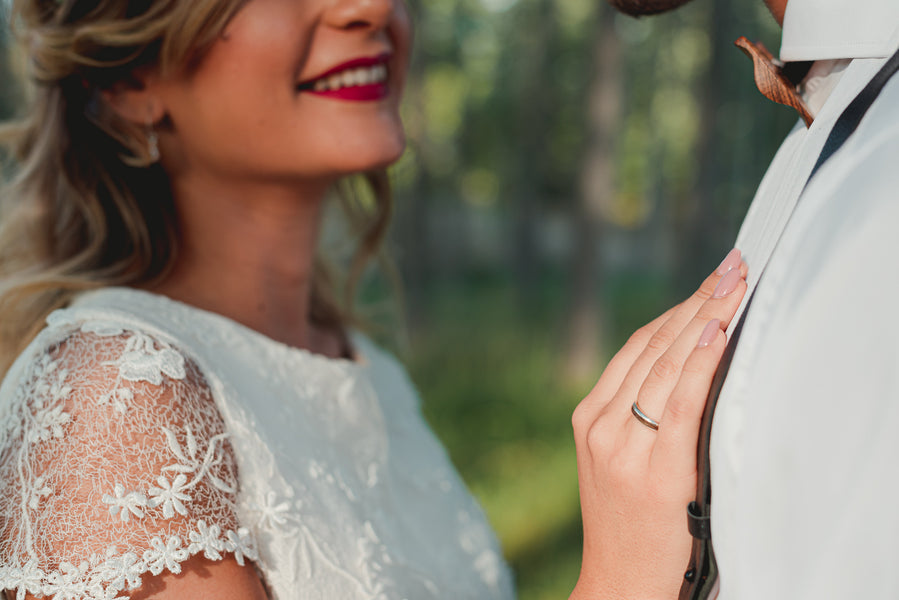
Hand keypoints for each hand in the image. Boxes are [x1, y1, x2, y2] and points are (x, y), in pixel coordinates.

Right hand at [570, 249, 747, 599]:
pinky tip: (718, 332)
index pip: (636, 347)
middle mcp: (600, 424)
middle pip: (652, 348)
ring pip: (665, 366)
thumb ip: (639, 413)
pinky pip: (679, 403)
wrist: (619, 583)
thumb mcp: (617, 459)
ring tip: (735, 284)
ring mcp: (621, 446)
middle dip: (697, 301)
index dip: (676, 309)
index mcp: (589, 417)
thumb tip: (692, 360)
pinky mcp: (652, 470)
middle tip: (732, 265)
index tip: (710, 280)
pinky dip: (699, 364)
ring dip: (705, 318)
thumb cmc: (627, 522)